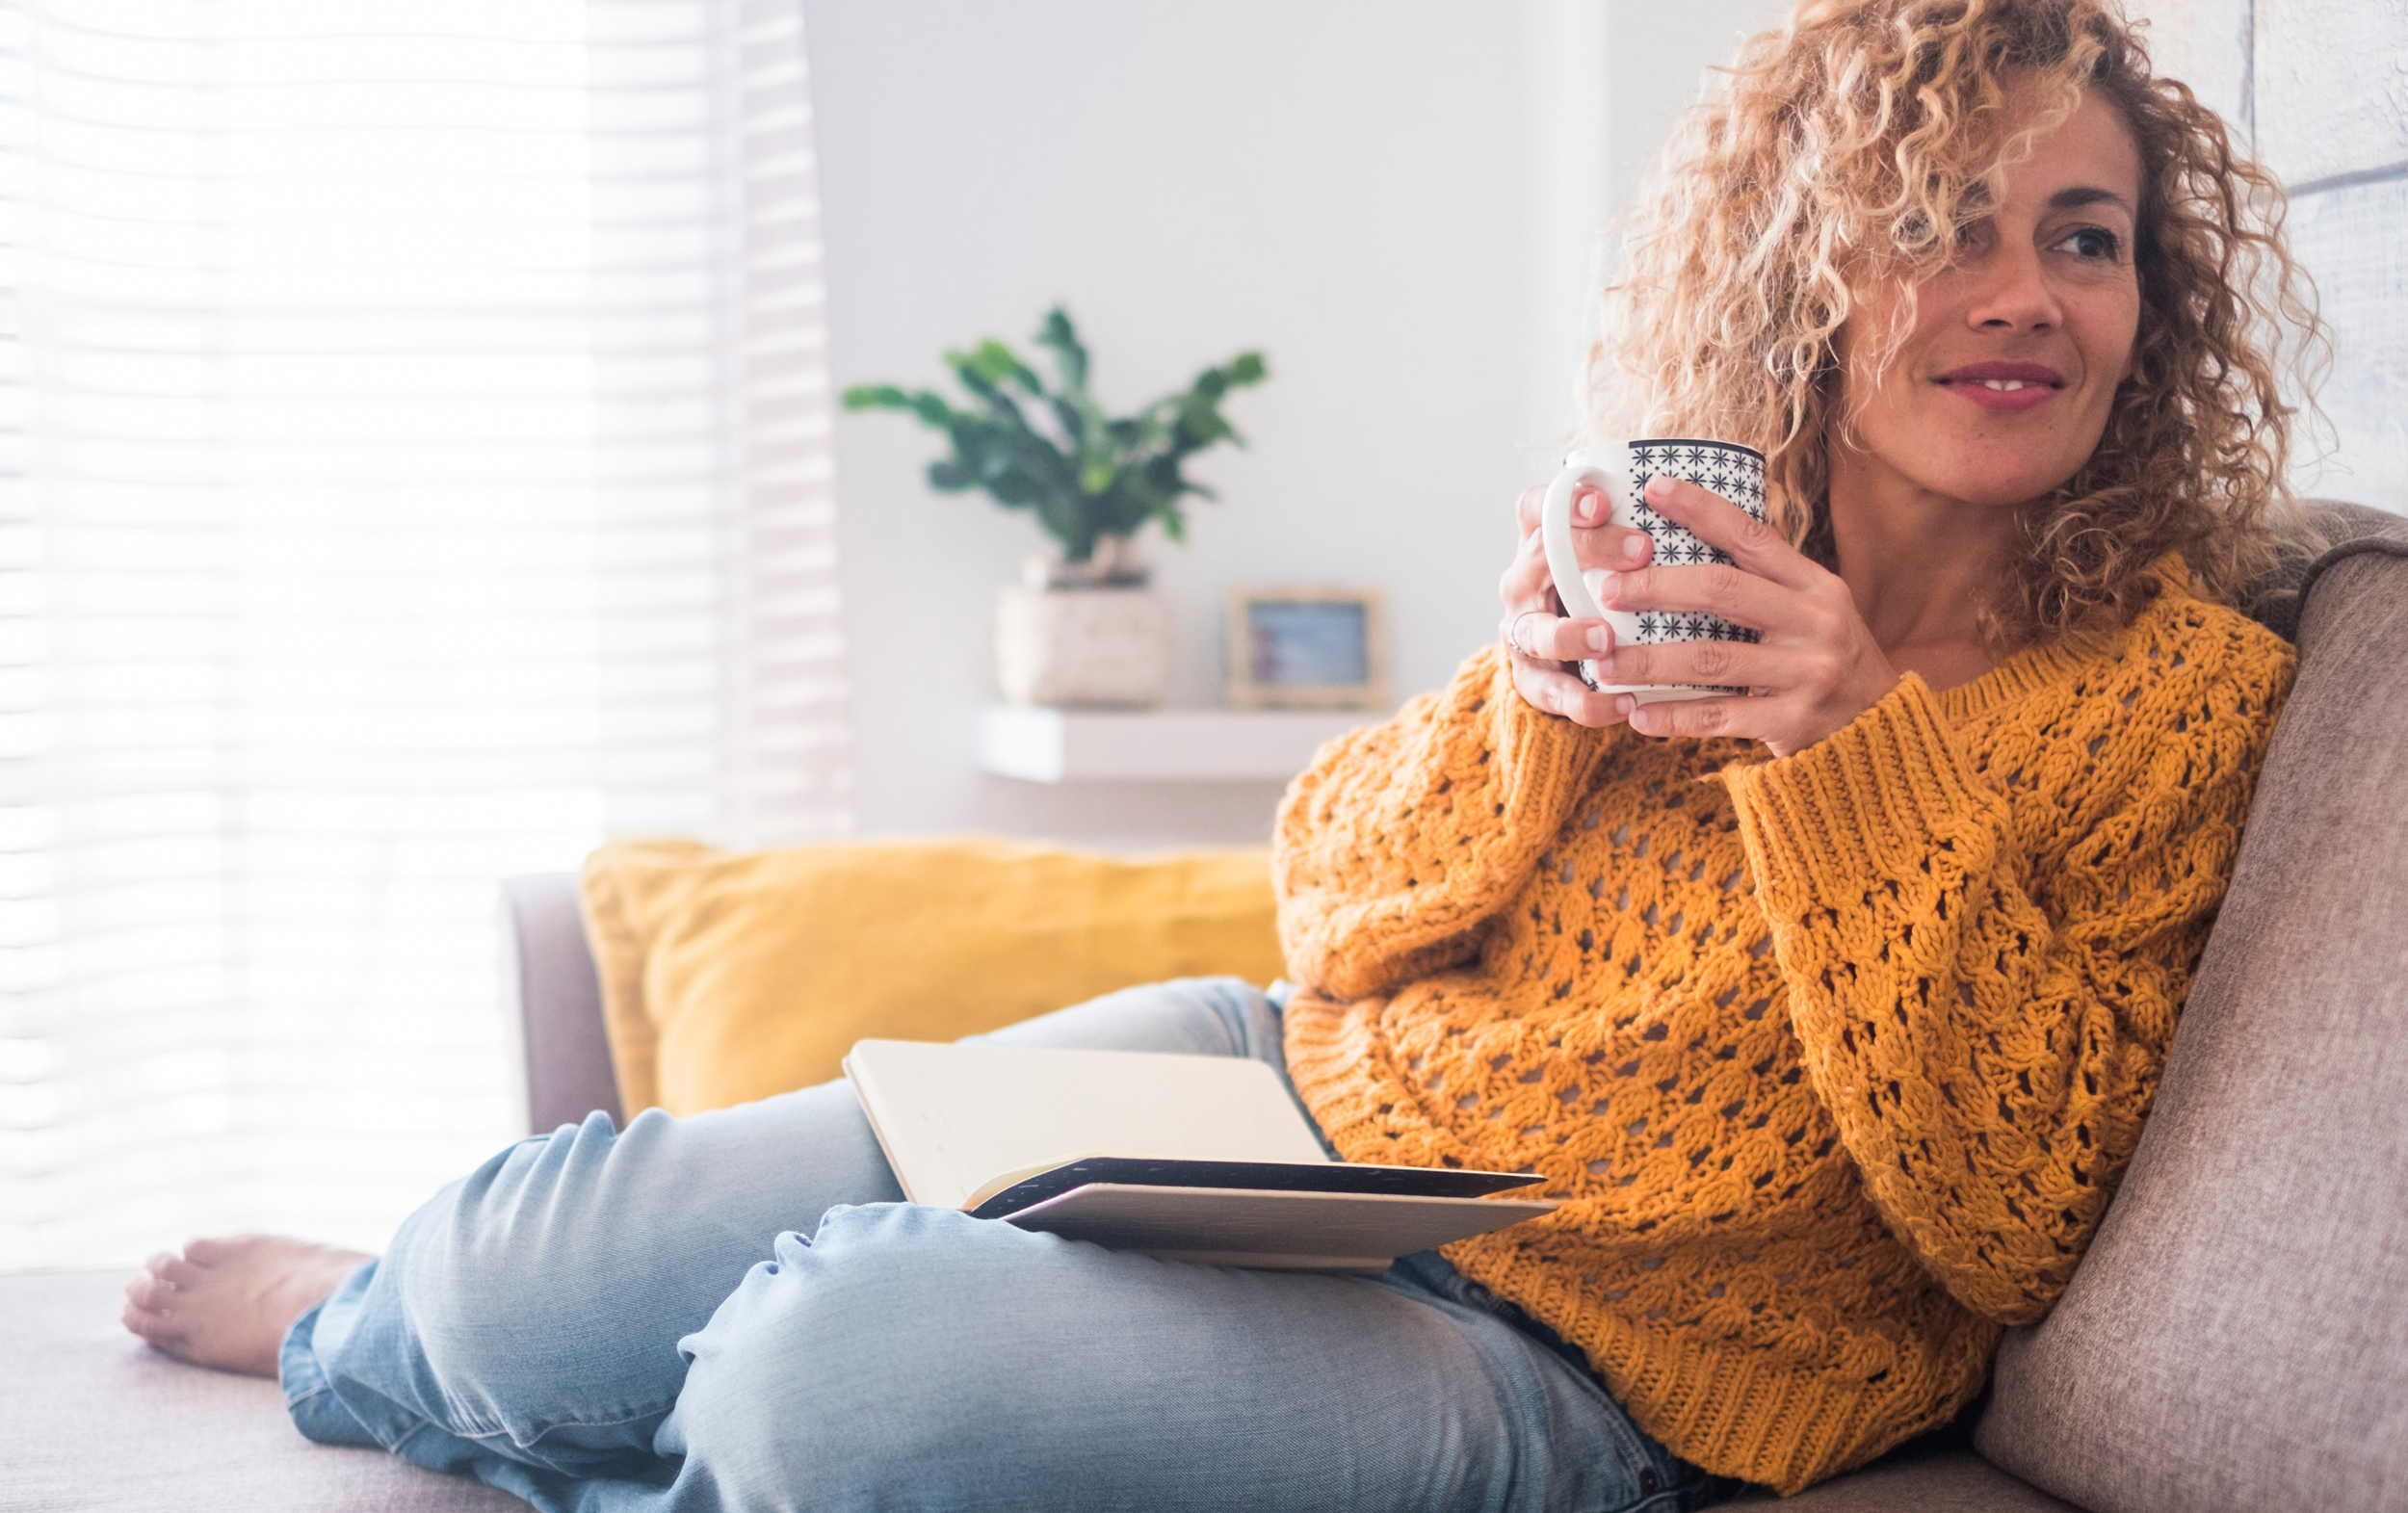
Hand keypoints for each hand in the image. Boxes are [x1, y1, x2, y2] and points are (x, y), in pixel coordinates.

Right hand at [1498, 479, 1654, 725]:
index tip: (1604, 501)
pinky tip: (1623, 704)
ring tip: (1605, 639)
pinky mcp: (1531, 680)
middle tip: (1641, 550)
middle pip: (1540, 557)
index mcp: (1541, 543)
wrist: (1571, 660)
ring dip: (1569, 634)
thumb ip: (1642, 537)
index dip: (1564, 501)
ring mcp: (1523, 632)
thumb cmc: (1608, 594)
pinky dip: (1586, 702)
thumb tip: (1714, 510)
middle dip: (1588, 551)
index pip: (1537, 508)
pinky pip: (1552, 693)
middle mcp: (1523, 583)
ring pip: (1535, 630)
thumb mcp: (1619, 561)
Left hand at [1589, 475, 1900, 757]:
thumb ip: (1764, 585)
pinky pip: (1719, 717)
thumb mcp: (1814, 613)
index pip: (1752, 536)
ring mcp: (1807, 673)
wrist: (1883, 731)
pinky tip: (1638, 715)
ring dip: (1650, 662)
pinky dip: (1673, 716)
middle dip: (1657, 587)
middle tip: (1607, 591)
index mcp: (1816, 586)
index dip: (1702, 509)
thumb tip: (1683, 548)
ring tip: (1604, 665)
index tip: (1653, 488)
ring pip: (1711, 659)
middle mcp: (1815, 623)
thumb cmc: (1828, 662)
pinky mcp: (1794, 722)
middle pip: (1723, 591)